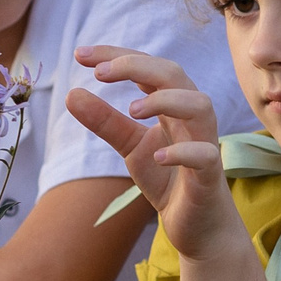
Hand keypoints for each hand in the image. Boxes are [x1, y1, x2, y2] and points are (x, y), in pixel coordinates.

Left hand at [66, 46, 247, 265]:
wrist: (196, 226)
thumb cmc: (168, 178)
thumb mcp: (130, 147)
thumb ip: (105, 122)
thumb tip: (70, 94)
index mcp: (172, 104)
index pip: (147, 67)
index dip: (116, 55)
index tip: (80, 54)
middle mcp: (191, 116)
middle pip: (173, 74)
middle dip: (137, 66)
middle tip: (99, 72)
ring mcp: (204, 143)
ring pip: (199, 105)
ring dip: (165, 100)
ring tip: (131, 109)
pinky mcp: (210, 176)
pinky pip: (205, 155)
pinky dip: (183, 152)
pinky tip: (157, 157)